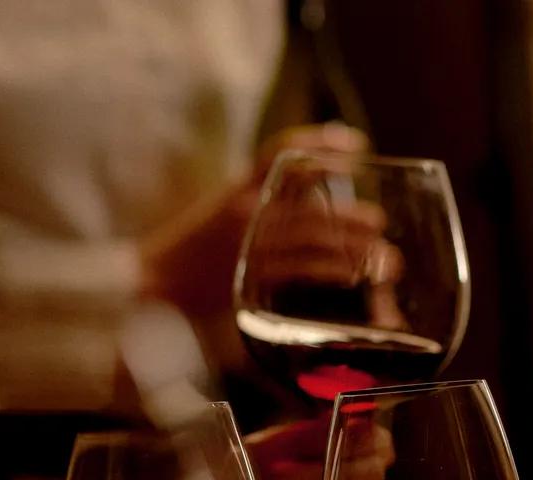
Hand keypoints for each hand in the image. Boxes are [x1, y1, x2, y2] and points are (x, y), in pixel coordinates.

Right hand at [139, 123, 369, 331]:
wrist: (149, 283)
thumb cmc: (187, 257)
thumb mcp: (220, 220)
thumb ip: (257, 212)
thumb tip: (301, 214)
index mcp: (238, 190)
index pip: (282, 152)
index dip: (320, 142)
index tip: (355, 142)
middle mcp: (245, 209)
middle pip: (310, 202)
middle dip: (350, 213)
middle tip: (379, 222)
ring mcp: (248, 240)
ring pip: (312, 235)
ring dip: (351, 245)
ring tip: (383, 256)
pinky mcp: (249, 272)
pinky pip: (298, 267)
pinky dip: (329, 269)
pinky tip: (351, 274)